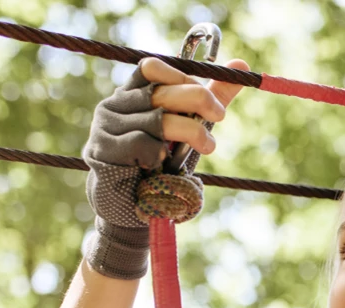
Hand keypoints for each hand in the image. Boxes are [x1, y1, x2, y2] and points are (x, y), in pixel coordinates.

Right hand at [81, 56, 249, 278]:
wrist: (130, 207)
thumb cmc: (161, 165)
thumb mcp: (190, 126)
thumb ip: (212, 96)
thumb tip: (242, 64)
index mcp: (132, 94)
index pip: (153, 68)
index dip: (183, 77)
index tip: (211, 97)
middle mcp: (115, 105)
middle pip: (161, 91)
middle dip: (199, 100)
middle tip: (222, 116)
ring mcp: (106, 126)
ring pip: (158, 120)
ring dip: (190, 133)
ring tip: (206, 147)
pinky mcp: (102, 149)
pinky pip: (144, 145)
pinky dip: (161, 156)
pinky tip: (159, 167)